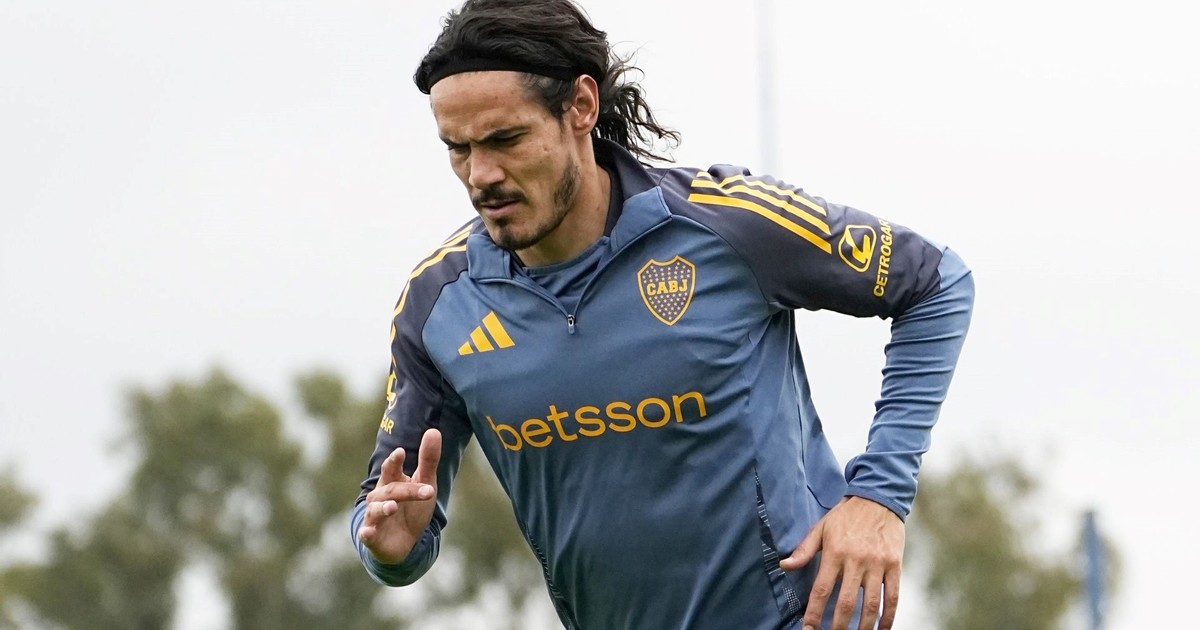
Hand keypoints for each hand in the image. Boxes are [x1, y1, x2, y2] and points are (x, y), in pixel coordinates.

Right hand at [357, 428, 441, 563]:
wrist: (404, 541)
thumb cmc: (412, 508)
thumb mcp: (425, 483)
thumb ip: (428, 460)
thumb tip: (434, 430)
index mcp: (391, 481)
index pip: (390, 468)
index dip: (394, 461)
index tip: (400, 452)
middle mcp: (379, 497)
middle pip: (391, 490)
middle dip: (408, 490)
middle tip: (429, 491)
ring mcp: (374, 517)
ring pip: (376, 509)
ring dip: (383, 508)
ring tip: (393, 506)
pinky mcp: (371, 537)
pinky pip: (366, 534)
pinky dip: (366, 533)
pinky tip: (367, 533)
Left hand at [779, 496, 904, 629]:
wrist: (878, 498)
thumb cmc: (846, 515)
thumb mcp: (821, 528)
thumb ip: (804, 549)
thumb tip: (784, 565)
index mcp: (835, 552)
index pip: (821, 589)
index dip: (815, 613)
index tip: (809, 629)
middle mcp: (856, 560)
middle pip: (846, 602)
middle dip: (838, 626)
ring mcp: (877, 564)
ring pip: (871, 604)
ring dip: (864, 626)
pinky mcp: (894, 565)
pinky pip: (892, 596)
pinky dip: (888, 616)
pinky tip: (882, 629)